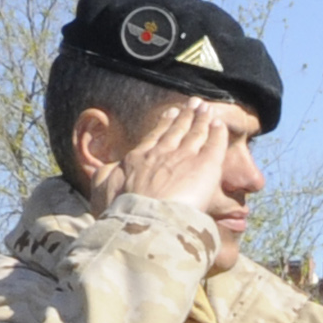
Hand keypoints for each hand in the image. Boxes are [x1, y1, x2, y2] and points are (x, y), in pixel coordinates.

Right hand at [88, 99, 231, 217]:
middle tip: (193, 103)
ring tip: (207, 108)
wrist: (144, 219)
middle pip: (176, 130)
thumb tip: (106, 170)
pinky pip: (214, 144)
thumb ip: (104, 177)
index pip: (156, 137)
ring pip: (195, 133)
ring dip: (202, 119)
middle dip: (185, 116)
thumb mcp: (103, 189)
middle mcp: (162, 153)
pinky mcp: (205, 165)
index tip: (171, 112)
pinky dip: (218, 133)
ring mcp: (184, 157)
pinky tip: (219, 124)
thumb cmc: (123, 211)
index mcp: (139, 158)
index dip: (165, 124)